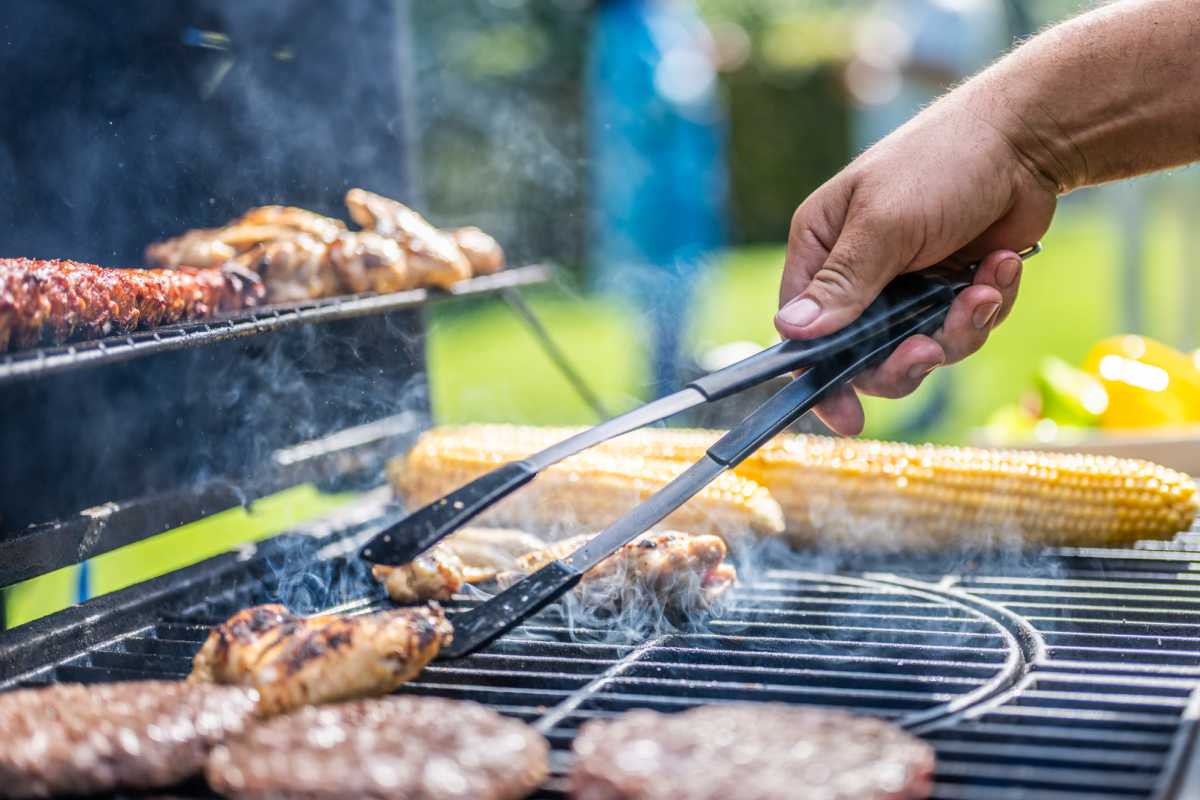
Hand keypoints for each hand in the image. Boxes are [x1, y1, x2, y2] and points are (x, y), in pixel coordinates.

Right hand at [775, 86, 1056, 434]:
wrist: (1028, 137)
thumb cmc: (942, 163)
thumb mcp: (884, 224)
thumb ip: (843, 284)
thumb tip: (791, 331)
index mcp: (822, 250)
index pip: (805, 333)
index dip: (824, 379)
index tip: (848, 417)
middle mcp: (858, 274)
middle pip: (865, 357)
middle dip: (905, 359)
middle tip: (930, 347)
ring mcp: (907, 286)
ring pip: (922, 350)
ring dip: (958, 328)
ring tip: (985, 288)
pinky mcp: (952, 290)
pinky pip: (963, 331)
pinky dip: (987, 307)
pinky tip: (1001, 266)